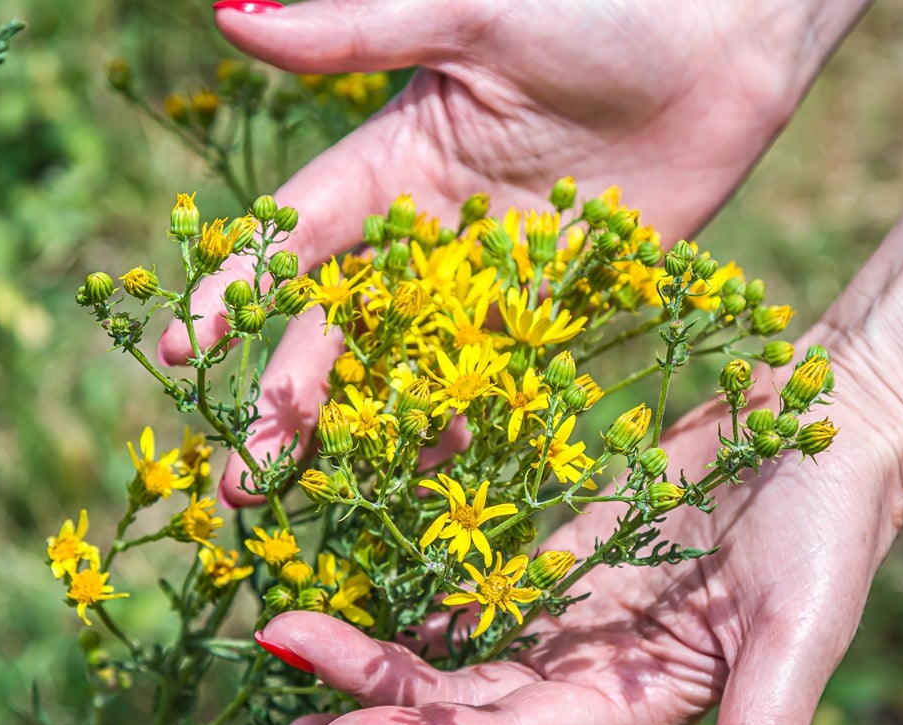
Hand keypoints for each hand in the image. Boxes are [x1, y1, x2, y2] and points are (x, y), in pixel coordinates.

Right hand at [159, 0, 865, 504]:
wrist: (722, 39)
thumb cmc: (595, 6)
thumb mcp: (472, 15)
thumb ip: (358, 32)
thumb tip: (227, 14)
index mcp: (392, 157)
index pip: (296, 234)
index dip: (236, 286)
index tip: (180, 345)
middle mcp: (428, 228)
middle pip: (341, 325)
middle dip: (288, 397)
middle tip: (240, 476)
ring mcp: (488, 275)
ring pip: (410, 365)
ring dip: (363, 430)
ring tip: (314, 497)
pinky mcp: (553, 304)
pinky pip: (497, 376)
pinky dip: (464, 422)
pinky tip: (429, 472)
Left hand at [256, 352, 900, 724]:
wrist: (830, 432)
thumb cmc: (831, 534)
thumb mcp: (801, 637)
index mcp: (635, 705)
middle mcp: (589, 674)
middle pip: (460, 702)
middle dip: (368, 692)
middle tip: (275, 654)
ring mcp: (570, 613)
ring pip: (454, 647)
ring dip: (375, 646)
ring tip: (285, 629)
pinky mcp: (563, 553)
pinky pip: (476, 581)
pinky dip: (418, 590)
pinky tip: (355, 581)